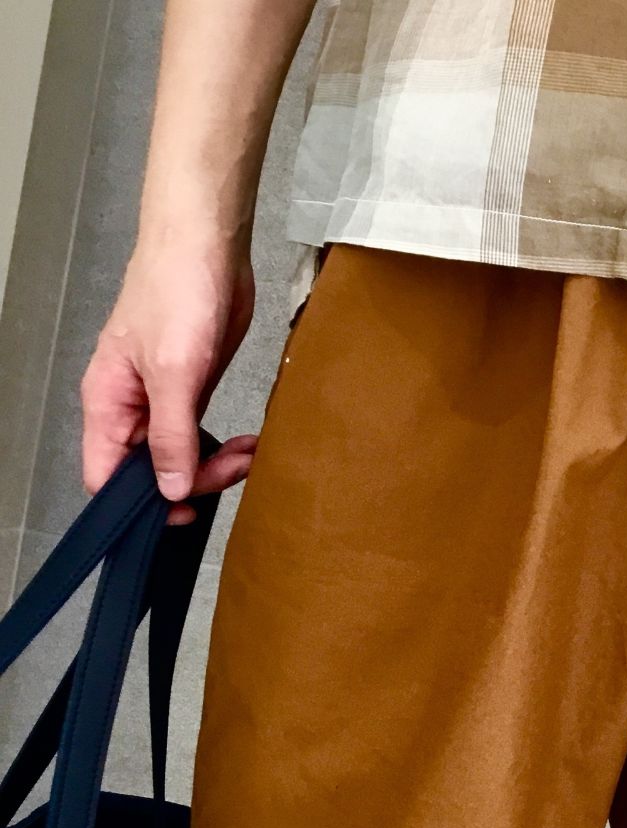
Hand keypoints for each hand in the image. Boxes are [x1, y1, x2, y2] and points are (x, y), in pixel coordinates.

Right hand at [80, 234, 258, 525]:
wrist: (207, 245)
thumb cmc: (176, 290)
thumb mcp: (174, 372)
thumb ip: (171, 435)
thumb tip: (169, 488)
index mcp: (108, 403)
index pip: (105, 475)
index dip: (139, 504)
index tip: (181, 512)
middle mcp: (132, 407)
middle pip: (151, 473)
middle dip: (194, 481)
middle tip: (234, 470)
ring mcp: (164, 399)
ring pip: (183, 457)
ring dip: (218, 466)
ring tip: (249, 453)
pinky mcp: (195, 388)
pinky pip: (205, 435)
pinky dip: (229, 448)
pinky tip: (249, 442)